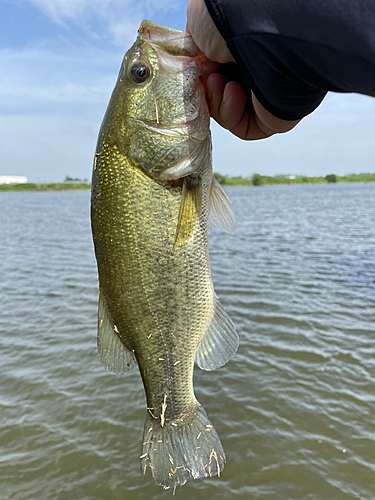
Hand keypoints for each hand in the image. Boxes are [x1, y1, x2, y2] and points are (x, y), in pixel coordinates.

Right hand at [186, 0, 300, 139]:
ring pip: (228, 113)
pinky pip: (243, 127)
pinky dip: (230, 114)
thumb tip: (195, 67)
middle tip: (205, 77)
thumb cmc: (234, 17)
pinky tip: (234, 92)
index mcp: (242, 47)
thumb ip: (194, 47)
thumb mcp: (199, 22)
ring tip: (219, 81)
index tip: (193, 71)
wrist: (263, 32)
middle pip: (220, 94)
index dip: (201, 76)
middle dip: (207, 89)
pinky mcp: (272, 117)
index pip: (216, 71)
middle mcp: (257, 68)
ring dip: (216, 100)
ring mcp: (266, 94)